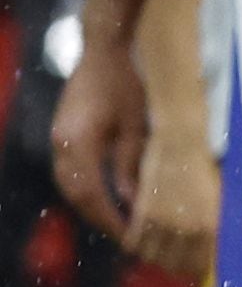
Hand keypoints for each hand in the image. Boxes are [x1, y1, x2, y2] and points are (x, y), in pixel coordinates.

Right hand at [49, 44, 145, 241]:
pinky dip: (87, 189)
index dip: (110, 218)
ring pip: (70, 186)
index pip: (91, 194)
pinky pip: (70, 172)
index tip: (130, 236)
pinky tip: (107, 198)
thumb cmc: (127, 83)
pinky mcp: (63, 135)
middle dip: (100, 218)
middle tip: (126, 237)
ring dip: (92, 206)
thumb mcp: (137, 127)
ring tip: (118, 222)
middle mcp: (61, 144)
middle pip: (76, 194)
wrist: (105, 50)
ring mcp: (58, 139)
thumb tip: (133, 203)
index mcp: (78, 142)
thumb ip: (132, 166)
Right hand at [125, 124, 219, 283]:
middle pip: (176, 266)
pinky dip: (137, 245)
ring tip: (158, 257)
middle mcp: (188, 230)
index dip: (195, 275)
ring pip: (153, 257)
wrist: (181, 143)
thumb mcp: (213, 200)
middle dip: (175, 271)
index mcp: (210, 227)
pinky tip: (140, 242)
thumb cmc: (201, 167)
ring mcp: (164, 223)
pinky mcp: (143, 214)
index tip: (193, 279)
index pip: (200, 265)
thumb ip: (209, 225)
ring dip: (155, 260)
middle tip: (175, 271)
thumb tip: (208, 251)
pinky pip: (135, 242)